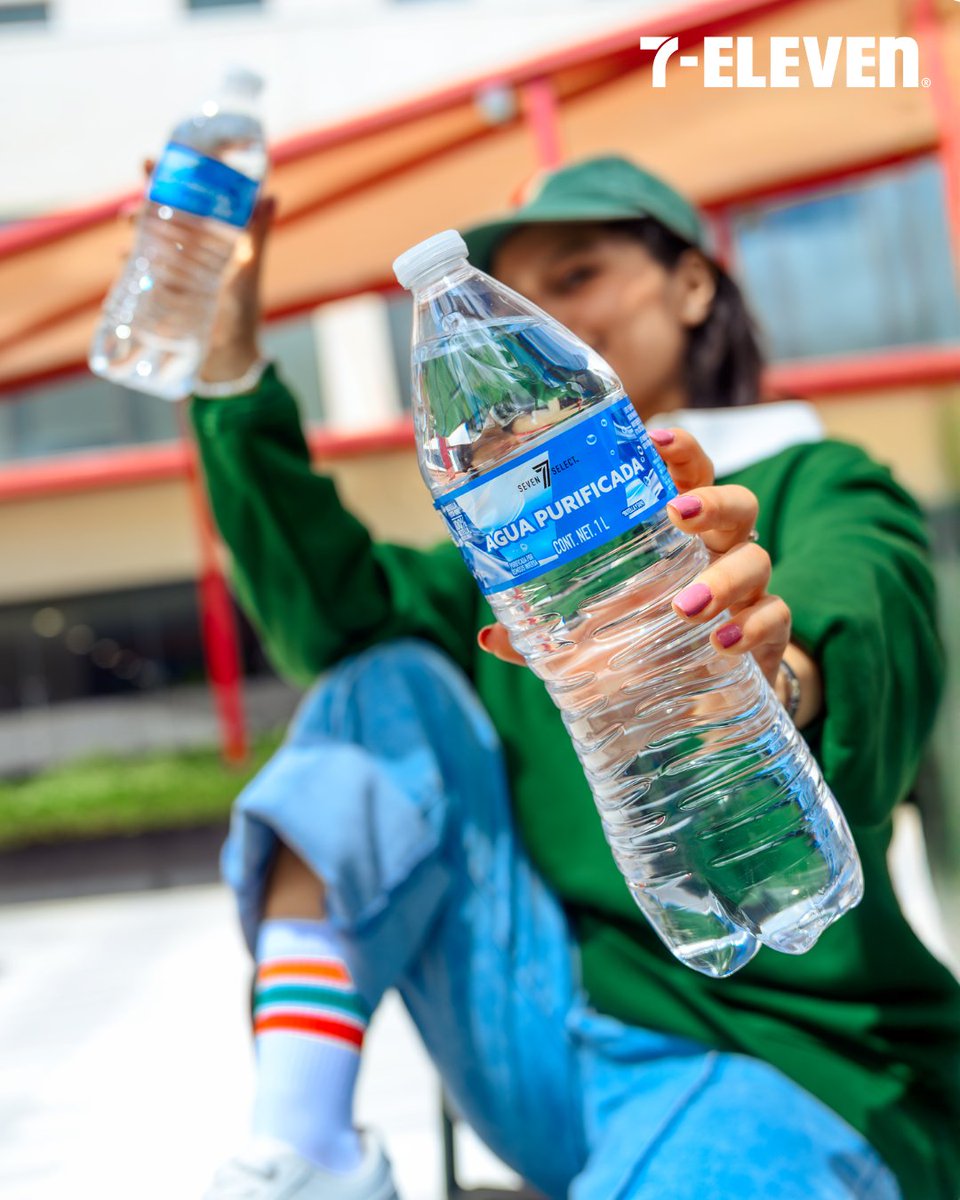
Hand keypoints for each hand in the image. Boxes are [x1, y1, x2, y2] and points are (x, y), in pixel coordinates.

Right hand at [122, 160, 275, 383]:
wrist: (229, 359)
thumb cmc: (242, 313)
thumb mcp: (248, 272)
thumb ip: (257, 237)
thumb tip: (271, 195)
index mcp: (209, 239)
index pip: (187, 200)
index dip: (168, 178)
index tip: (151, 159)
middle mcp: (187, 251)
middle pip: (160, 218)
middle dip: (143, 206)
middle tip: (134, 208)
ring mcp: (171, 272)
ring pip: (146, 241)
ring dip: (134, 232)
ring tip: (129, 229)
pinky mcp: (160, 295)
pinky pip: (138, 273)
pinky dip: (128, 264)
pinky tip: (123, 259)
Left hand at [478, 425, 795, 694]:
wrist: (706, 703)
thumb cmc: (646, 644)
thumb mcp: (593, 637)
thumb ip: (545, 635)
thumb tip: (489, 638)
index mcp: (680, 534)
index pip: (690, 475)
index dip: (680, 450)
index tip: (655, 434)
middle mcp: (720, 552)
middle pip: (737, 504)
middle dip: (712, 503)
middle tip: (678, 514)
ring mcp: (750, 592)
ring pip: (756, 560)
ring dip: (723, 578)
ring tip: (685, 606)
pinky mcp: (767, 636)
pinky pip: (774, 619)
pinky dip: (752, 627)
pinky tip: (722, 643)